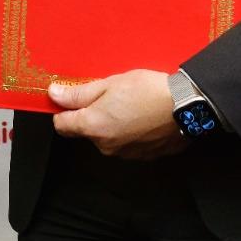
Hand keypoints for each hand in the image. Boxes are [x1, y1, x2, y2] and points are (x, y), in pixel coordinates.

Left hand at [47, 70, 185, 160]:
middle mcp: (106, 146)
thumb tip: (54, 95)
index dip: (63, 110)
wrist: (186, 105)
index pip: (61, 125)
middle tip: (111, 95)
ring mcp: (125, 154)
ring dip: (112, 123)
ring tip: (131, 105)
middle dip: (93, 114)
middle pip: (86, 131)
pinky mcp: (143, 157)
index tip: (72, 98)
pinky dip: (130, 132)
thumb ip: (78, 94)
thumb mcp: (108, 84)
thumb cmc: (147, 90)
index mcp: (93, 127)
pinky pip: (127, 144)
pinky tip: (143, 117)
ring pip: (107, 138)